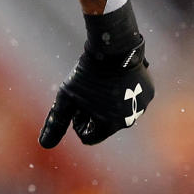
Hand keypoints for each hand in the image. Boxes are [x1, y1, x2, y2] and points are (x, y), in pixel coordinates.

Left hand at [39, 0, 154, 147]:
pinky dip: (123, 91)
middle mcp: (130, 119)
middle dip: (93, 113)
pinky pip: (133, 98)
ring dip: (108, 103)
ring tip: (101, 83)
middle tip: (87, 92)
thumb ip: (57, 122)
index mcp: (110, 125)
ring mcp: (142, 106)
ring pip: (119, 111)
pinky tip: (115, 77)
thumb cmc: (87, 74)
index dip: (78, 123)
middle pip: (104, 125)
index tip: (76, 106)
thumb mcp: (66, 98)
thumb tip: (44, 145)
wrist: (113, 48)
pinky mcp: (149, 92)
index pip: (89, 137)